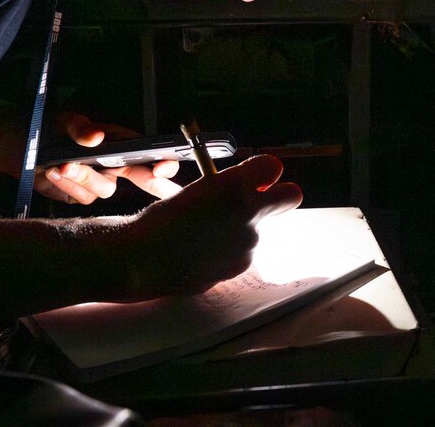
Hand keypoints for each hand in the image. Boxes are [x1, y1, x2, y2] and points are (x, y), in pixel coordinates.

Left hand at [36, 113, 182, 203]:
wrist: (25, 149)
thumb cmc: (54, 130)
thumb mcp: (67, 122)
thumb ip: (82, 129)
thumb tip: (97, 136)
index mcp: (122, 144)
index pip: (151, 155)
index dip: (164, 164)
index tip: (161, 168)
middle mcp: (115, 166)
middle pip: (144, 179)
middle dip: (155, 183)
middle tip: (157, 181)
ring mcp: (99, 182)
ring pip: (105, 189)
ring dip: (86, 177)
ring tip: (65, 164)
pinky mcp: (81, 195)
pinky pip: (83, 197)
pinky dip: (68, 184)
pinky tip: (54, 172)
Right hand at [120, 155, 301, 296]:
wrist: (144, 259)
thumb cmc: (164, 219)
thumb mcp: (199, 188)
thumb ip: (234, 183)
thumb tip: (257, 181)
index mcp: (236, 186)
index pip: (273, 167)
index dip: (265, 171)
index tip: (256, 176)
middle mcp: (249, 213)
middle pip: (290, 196)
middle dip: (279, 195)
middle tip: (259, 197)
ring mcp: (248, 243)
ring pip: (260, 227)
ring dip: (244, 226)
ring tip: (208, 230)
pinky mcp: (241, 266)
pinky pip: (243, 251)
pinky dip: (230, 249)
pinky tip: (204, 249)